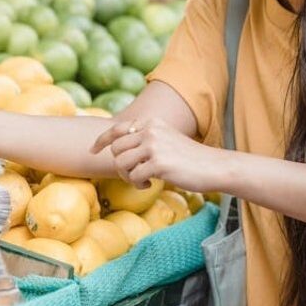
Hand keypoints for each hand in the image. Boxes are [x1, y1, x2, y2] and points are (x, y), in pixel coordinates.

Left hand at [90, 118, 229, 192]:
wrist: (213, 166)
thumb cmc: (188, 158)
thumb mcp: (165, 139)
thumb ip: (144, 139)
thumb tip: (117, 148)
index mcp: (151, 122)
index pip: (117, 129)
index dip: (101, 140)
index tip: (92, 150)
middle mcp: (150, 130)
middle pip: (116, 149)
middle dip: (120, 166)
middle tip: (134, 175)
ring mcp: (154, 145)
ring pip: (120, 163)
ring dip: (128, 176)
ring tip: (143, 179)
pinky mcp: (158, 162)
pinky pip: (134, 176)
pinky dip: (139, 183)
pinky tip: (152, 183)